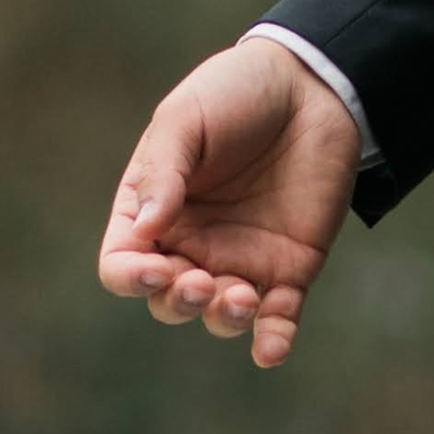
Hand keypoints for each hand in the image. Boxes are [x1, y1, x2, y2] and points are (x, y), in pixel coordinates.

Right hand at [97, 35, 361, 367]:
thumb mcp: (187, 119)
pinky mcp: (289, 267)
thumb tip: (146, 231)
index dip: (131, 278)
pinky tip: (270, 350)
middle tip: (203, 282)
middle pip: (167, 301)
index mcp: (152, 212)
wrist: (311, 83)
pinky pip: (278, 318)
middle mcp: (191, 244)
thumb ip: (163, 172)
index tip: (156, 268)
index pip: (122, 264)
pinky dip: (272, 341)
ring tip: (241, 297)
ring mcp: (240, 259)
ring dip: (224, 318)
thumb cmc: (235, 93)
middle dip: (179, 302)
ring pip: (219, 316)